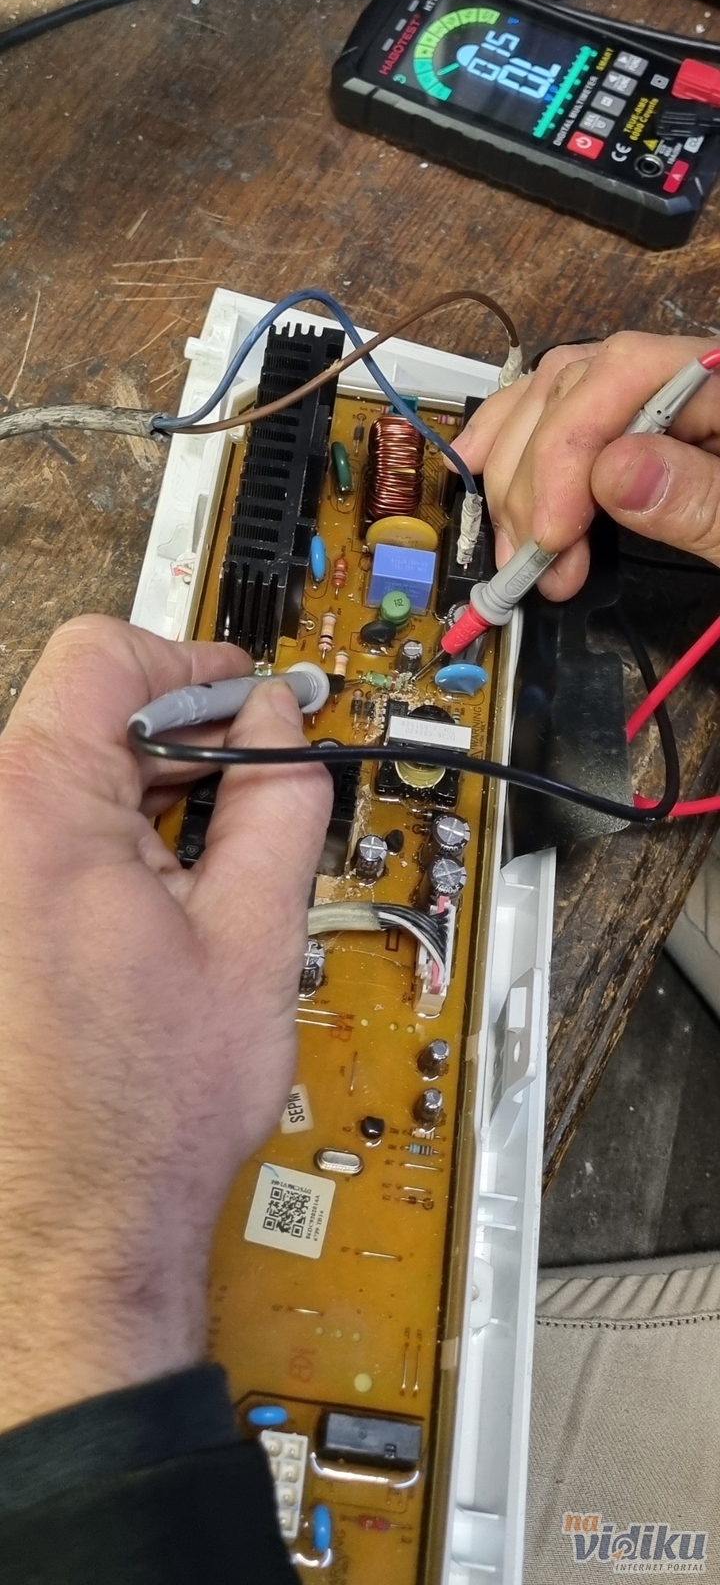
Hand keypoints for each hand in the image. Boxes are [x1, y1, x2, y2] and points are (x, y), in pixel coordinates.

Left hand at [0, 616, 331, 1432]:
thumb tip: (285, 730)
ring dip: (144, 795)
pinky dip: (104, 842)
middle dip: (178, 737)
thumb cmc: (143, 1114)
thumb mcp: (253, 938)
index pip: (104, 653)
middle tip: (252, 780)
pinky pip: (37, 839)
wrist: (73, 1229)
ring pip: (62, 778)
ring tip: (211, 861)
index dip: (190, 661)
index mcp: (34, 811)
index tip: (241, 698)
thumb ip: (279, 802)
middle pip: (83, 714)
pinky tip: (159, 896)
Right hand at [451, 332, 719, 599]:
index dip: (568, 450)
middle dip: (536, 476)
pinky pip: (568, 415)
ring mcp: (672, 398)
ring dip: (517, 471)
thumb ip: (707, 501)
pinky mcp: (653, 433)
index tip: (548, 533)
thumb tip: (617, 471)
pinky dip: (519, 445)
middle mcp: (699, 371)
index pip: (626, 373)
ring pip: (560, 394)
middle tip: (534, 563)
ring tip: (515, 546)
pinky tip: (483, 472)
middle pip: (580, 384)